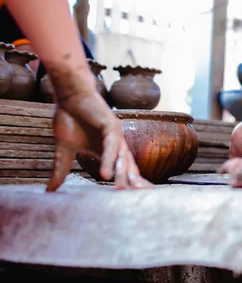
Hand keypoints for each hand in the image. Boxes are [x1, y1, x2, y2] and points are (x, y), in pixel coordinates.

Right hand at [45, 65, 151, 190]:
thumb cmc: (69, 119)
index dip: (127, 182)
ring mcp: (115, 134)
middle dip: (133, 181)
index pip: (121, 169)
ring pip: (121, 157)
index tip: (133, 198)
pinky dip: (109, 159)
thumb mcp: (64, 149)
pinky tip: (106, 173)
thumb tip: (50, 190)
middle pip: (127, 165)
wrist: (69, 95)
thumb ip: (61, 169)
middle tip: (138, 197)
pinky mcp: (110, 125)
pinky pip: (111, 146)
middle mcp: (116, 143)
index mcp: (108, 150)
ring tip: (120, 190)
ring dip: (121, 174)